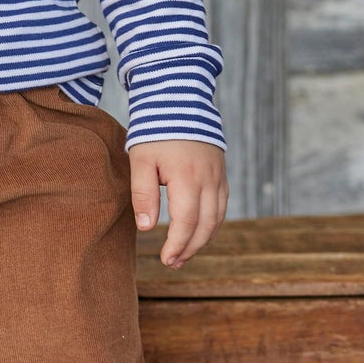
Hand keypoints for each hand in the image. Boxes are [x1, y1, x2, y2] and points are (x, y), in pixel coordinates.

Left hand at [128, 138, 226, 267]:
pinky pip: (222, 206)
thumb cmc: (155, 130)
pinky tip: (199, 233)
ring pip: (217, 218)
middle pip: (206, 225)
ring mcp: (218, 177)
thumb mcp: (141, 160)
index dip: (177, 244)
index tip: (165, 259)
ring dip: (203, 240)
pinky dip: (212, 224)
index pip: (187, 222)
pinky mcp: (221, 173)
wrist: (180, 100)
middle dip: (190, 248)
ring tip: (184, 254)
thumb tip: (147, 228)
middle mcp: (209, 180)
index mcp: (187, 178)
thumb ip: (144, 194)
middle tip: (174, 263)